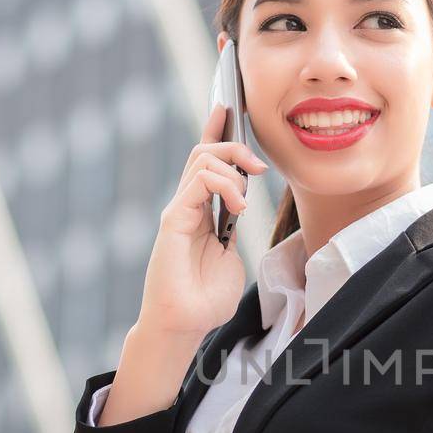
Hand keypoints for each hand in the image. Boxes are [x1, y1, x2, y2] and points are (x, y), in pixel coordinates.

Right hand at [135, 103, 267, 337]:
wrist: (185, 325)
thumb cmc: (205, 299)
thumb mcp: (232, 258)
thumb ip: (234, 232)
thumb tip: (240, 216)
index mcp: (200, 211)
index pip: (205, 161)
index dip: (216, 131)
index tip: (228, 107)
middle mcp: (186, 205)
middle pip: (203, 151)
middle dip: (232, 142)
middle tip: (259, 164)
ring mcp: (179, 210)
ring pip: (201, 158)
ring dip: (233, 167)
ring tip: (247, 196)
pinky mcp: (174, 219)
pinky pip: (199, 181)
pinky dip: (225, 185)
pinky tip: (239, 207)